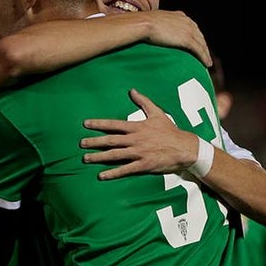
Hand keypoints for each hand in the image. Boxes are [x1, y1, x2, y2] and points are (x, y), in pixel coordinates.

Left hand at [80, 89, 199, 179]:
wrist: (184, 148)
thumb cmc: (170, 131)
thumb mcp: (158, 113)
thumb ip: (144, 101)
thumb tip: (132, 90)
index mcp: (137, 127)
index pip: (114, 124)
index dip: (99, 124)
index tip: (86, 124)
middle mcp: (135, 140)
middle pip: (110, 140)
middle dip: (94, 142)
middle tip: (81, 144)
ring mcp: (139, 153)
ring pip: (115, 155)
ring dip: (99, 157)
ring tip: (86, 159)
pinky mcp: (143, 165)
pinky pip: (125, 169)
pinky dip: (113, 173)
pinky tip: (102, 175)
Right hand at [144, 11, 211, 66]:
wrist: (144, 23)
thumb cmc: (143, 23)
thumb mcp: (155, 22)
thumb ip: (160, 26)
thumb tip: (154, 33)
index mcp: (180, 16)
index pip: (192, 27)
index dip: (196, 36)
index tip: (197, 44)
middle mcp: (187, 21)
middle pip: (199, 36)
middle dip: (203, 45)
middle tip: (205, 55)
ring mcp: (188, 30)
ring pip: (202, 44)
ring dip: (206, 54)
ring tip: (208, 63)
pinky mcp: (187, 39)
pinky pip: (199, 50)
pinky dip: (204, 57)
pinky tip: (207, 64)